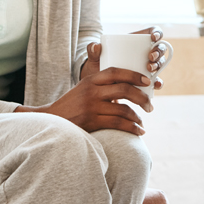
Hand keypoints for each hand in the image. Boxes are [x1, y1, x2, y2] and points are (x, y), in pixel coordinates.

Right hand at [33, 67, 153, 134]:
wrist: (53, 120)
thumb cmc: (73, 104)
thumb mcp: (84, 87)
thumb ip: (102, 83)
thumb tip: (128, 83)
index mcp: (91, 80)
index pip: (115, 72)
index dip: (134, 75)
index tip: (147, 82)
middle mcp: (92, 91)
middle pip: (124, 90)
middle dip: (142, 98)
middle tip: (150, 105)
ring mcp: (92, 107)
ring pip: (123, 109)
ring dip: (137, 117)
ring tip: (142, 122)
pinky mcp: (92, 122)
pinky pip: (118, 124)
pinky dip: (132, 128)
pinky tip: (138, 131)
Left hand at [81, 26, 168, 90]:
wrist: (97, 86)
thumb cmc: (98, 66)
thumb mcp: (95, 58)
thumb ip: (92, 51)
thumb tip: (95, 46)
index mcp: (136, 42)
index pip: (152, 33)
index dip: (156, 33)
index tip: (153, 38)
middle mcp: (145, 54)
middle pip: (159, 49)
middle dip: (158, 52)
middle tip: (150, 58)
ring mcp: (147, 68)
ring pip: (160, 64)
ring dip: (158, 65)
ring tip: (149, 69)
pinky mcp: (146, 82)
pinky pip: (156, 81)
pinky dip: (158, 83)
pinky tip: (155, 85)